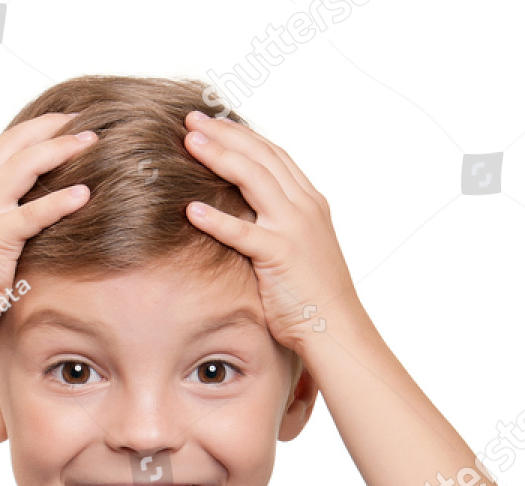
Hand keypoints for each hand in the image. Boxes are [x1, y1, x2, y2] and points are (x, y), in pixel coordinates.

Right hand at [0, 113, 97, 322]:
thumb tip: (25, 223)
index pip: (0, 148)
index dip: (30, 130)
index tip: (59, 123)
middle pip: (13, 143)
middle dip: (49, 126)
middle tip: (82, 119)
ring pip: (23, 166)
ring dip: (59, 149)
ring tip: (90, 142)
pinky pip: (32, 213)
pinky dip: (59, 201)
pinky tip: (84, 194)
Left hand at [182, 111, 357, 355]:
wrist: (336, 328)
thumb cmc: (313, 298)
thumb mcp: (300, 249)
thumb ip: (278, 226)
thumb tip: (248, 218)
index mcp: (309, 202)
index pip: (273, 155)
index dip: (242, 135)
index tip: (214, 122)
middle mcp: (304, 206)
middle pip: (260, 156)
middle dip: (224, 133)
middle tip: (191, 118)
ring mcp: (294, 228)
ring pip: (253, 179)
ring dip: (218, 156)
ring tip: (188, 142)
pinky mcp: (281, 255)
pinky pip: (243, 232)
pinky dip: (216, 219)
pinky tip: (191, 210)